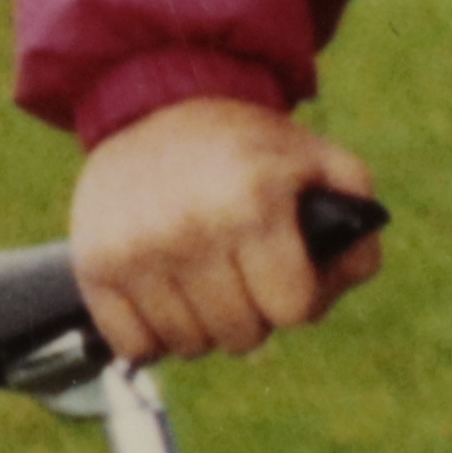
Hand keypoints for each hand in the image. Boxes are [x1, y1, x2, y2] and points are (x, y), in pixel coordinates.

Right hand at [71, 95, 380, 364]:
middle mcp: (191, 227)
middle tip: (242, 272)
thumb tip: (340, 280)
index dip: (297, 297)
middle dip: (252, 313)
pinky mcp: (93, 265)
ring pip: (188, 346)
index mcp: (254, 200)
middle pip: (241, 337)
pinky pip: (134, 346)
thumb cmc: (247, 148)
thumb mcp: (318, 161)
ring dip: (203, 325)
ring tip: (203, 278)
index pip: (293, 310)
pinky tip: (163, 291)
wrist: (153, 106)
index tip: (285, 271)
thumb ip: (357, 221)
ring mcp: (136, 250)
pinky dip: (152, 332)